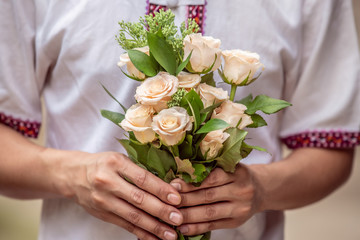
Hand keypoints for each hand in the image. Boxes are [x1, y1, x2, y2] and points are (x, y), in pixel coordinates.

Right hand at [51, 151, 182, 239]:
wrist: (73, 175)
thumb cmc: (104, 164)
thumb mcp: (120, 159)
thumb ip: (141, 170)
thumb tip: (170, 186)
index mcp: (116, 163)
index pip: (142, 178)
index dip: (161, 189)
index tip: (177, 198)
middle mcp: (107, 181)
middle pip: (138, 199)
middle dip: (161, 211)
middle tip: (179, 219)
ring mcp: (103, 200)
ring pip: (132, 216)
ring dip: (153, 227)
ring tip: (171, 234)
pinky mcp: (102, 214)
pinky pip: (125, 225)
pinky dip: (141, 233)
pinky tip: (154, 238)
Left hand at [170, 164, 261, 235]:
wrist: (261, 190)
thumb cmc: (237, 175)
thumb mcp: (229, 165)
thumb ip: (210, 168)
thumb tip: (180, 172)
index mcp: (238, 172)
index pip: (212, 178)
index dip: (191, 182)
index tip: (173, 184)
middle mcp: (241, 190)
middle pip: (208, 196)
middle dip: (185, 199)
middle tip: (167, 200)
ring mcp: (239, 208)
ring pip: (209, 212)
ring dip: (188, 215)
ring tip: (171, 215)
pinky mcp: (236, 222)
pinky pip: (213, 226)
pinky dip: (197, 227)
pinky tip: (183, 228)